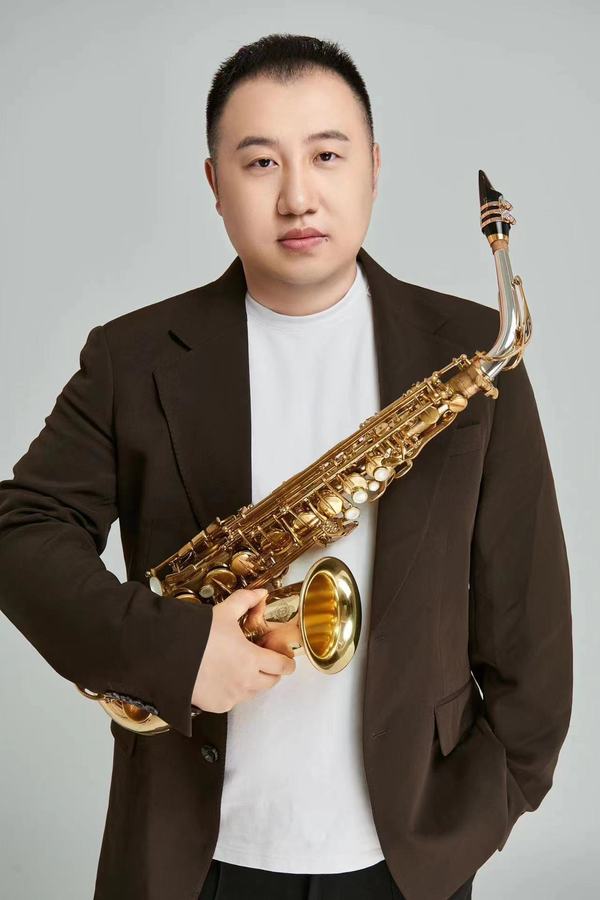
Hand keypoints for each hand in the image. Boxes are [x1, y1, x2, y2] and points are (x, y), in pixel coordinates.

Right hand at [191, 588, 295, 712]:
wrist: (166, 655)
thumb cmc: (195, 635)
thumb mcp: (224, 612)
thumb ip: (246, 601)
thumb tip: (261, 593)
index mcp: (252, 659)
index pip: (282, 666)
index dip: (287, 662)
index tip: (285, 658)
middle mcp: (245, 682)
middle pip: (271, 682)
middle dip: (272, 671)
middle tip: (263, 658)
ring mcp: (231, 696)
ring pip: (254, 692)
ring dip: (254, 681)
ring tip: (241, 665)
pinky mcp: (217, 705)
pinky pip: (234, 700)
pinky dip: (234, 690)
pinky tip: (224, 676)